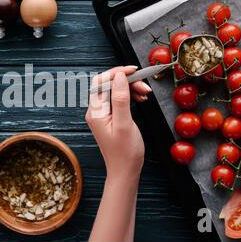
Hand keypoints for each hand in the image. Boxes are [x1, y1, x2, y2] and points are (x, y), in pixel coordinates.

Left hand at [85, 66, 151, 182]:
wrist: (125, 171)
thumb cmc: (125, 152)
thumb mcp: (125, 124)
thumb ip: (121, 99)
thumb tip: (119, 76)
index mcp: (95, 112)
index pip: (101, 82)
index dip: (117, 73)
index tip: (133, 70)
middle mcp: (96, 111)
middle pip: (108, 84)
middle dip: (127, 81)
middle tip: (144, 85)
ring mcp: (103, 114)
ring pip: (115, 91)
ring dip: (130, 88)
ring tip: (145, 94)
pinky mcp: (110, 117)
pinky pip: (118, 100)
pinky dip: (130, 96)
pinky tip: (140, 99)